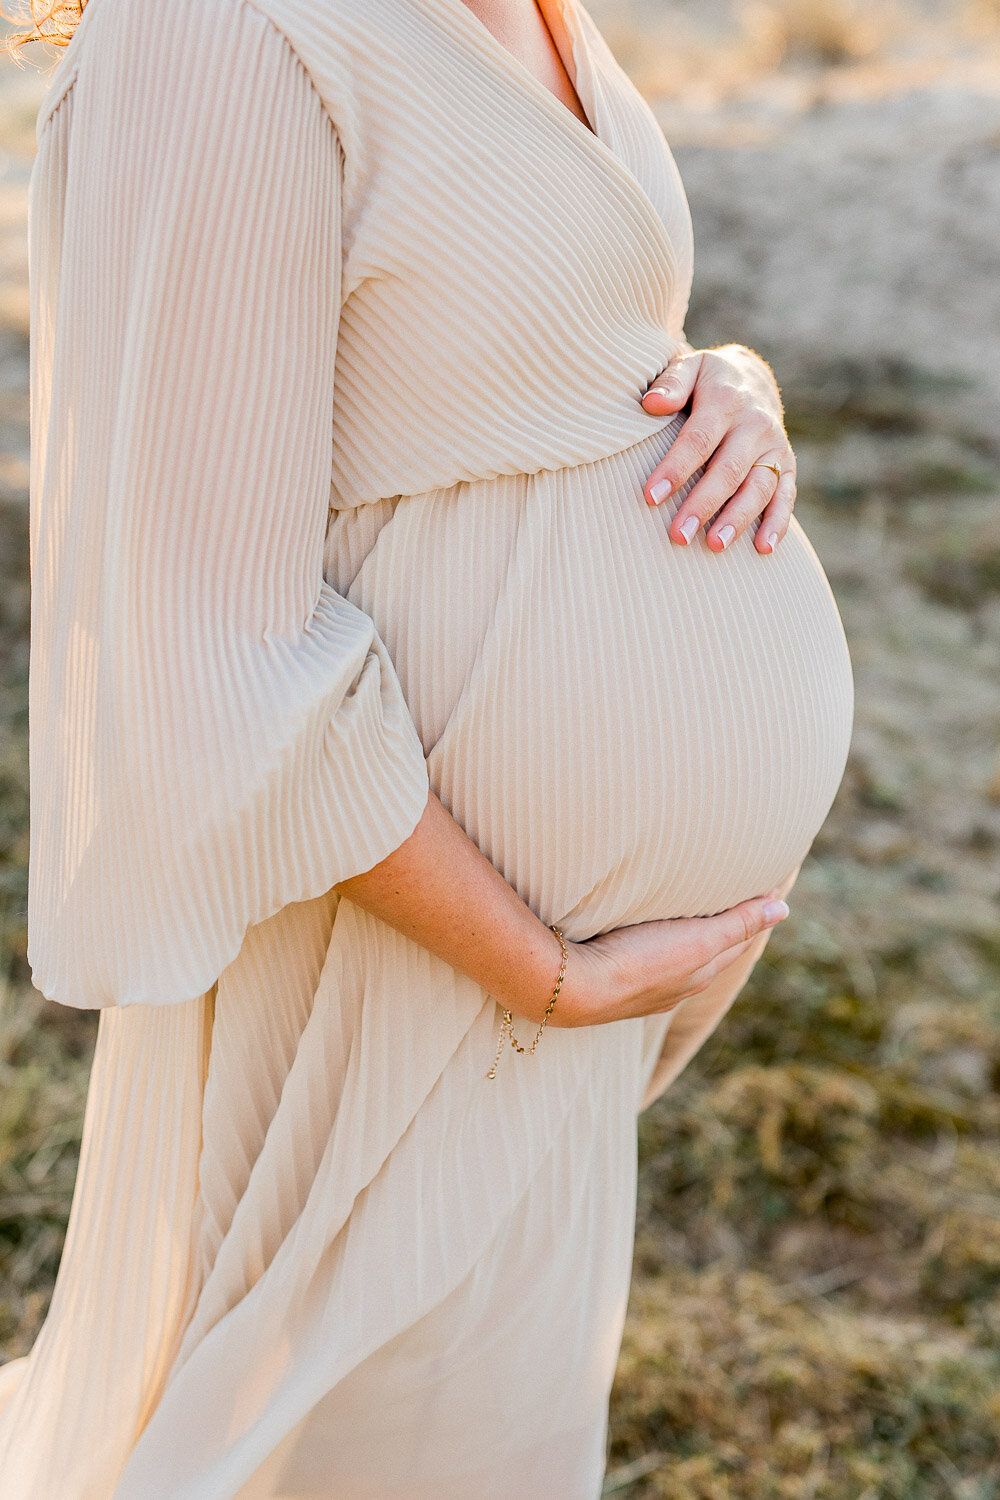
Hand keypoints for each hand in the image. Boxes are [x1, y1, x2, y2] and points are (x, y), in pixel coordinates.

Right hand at [552, 889, 789, 1026]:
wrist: (573, 989)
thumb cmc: (639, 960)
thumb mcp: (699, 939)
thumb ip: (738, 923)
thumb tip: (784, 908)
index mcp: (700, 973)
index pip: (735, 943)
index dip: (749, 918)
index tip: (760, 892)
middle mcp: (676, 986)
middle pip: (707, 953)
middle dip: (721, 929)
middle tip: (729, 898)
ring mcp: (643, 989)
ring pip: (674, 958)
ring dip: (683, 938)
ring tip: (686, 914)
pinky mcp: (612, 981)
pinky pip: (644, 960)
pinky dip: (654, 944)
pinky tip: (641, 937)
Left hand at [639, 342, 796, 555]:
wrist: (751, 377)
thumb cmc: (706, 381)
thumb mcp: (690, 368)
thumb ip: (671, 383)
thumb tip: (652, 404)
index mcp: (725, 400)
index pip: (698, 440)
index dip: (675, 469)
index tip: (651, 497)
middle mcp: (755, 424)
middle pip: (728, 470)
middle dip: (703, 504)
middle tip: (678, 535)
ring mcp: (774, 446)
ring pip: (758, 487)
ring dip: (737, 519)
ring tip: (714, 545)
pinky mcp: (786, 464)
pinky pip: (785, 496)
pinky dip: (777, 523)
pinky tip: (763, 548)